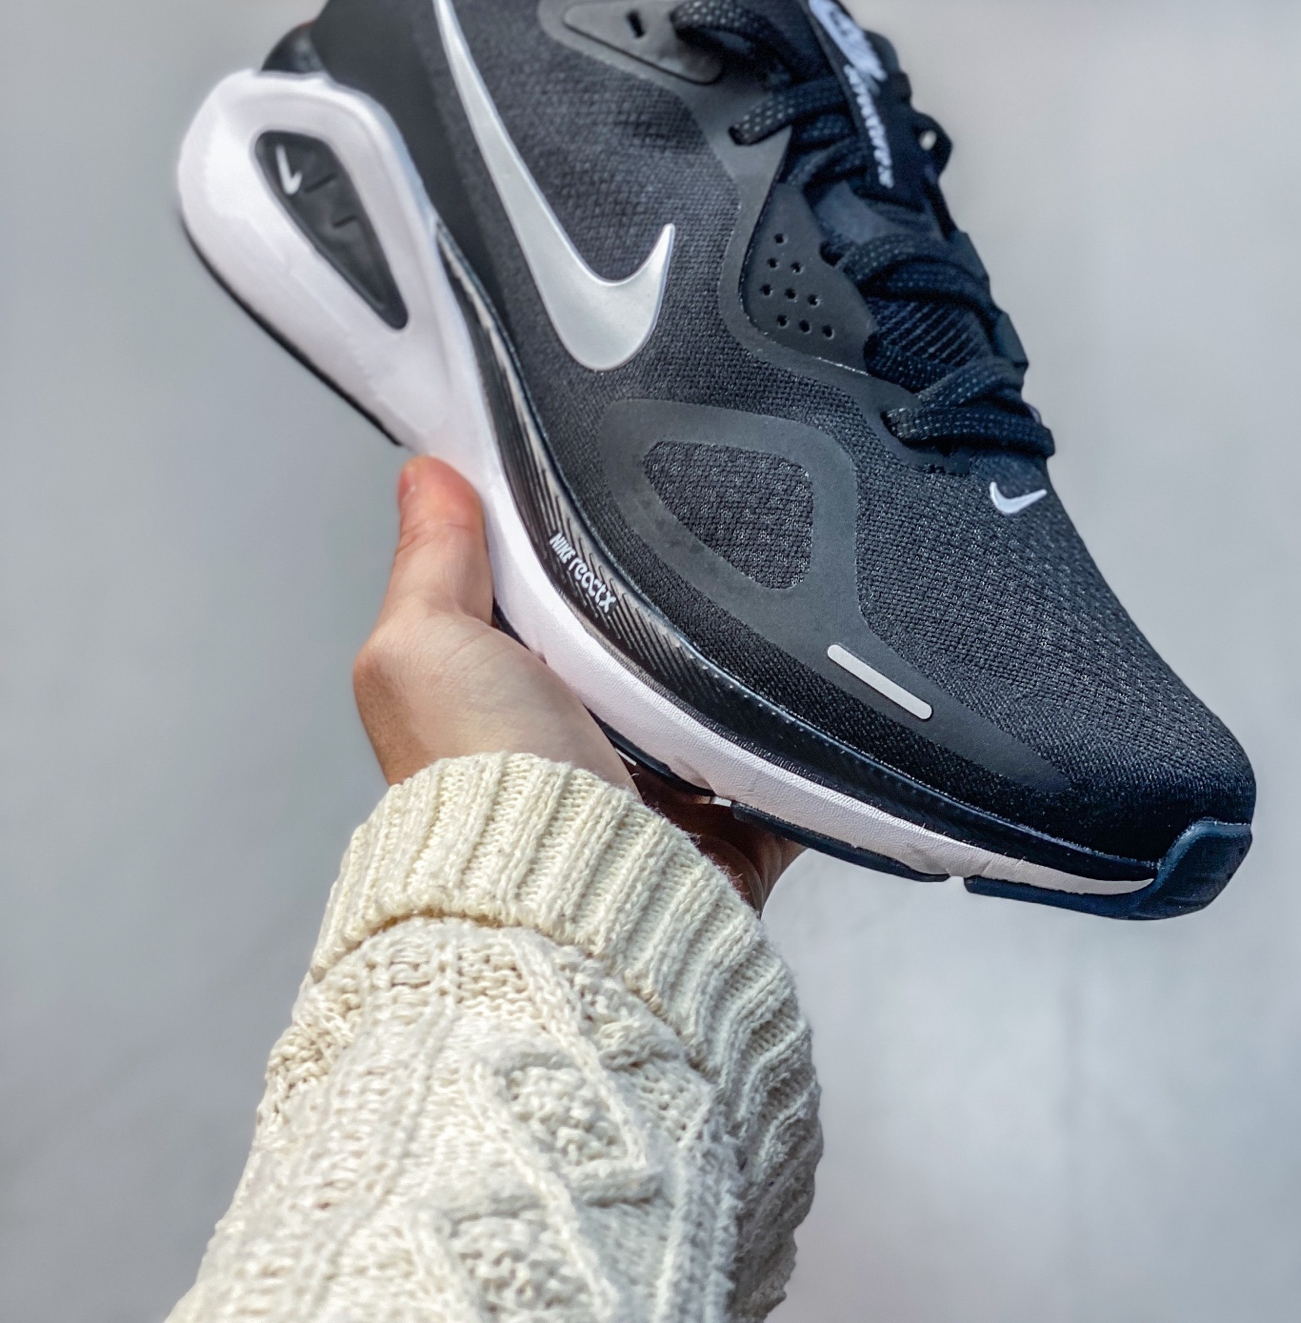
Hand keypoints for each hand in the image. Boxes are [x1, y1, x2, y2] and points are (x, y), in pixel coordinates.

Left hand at [354, 457, 799, 908]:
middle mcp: (571, 735)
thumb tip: (425, 475)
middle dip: (661, 595)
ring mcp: (655, 781)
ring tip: (744, 609)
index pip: (537, 585)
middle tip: (683, 550)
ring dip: (728, 658)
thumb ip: (431, 561)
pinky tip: (798, 690)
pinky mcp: (726, 821)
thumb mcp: (423, 646)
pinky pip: (780, 758)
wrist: (571, 903)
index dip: (561, 536)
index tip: (598, 483)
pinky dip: (794, 732)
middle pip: (634, 630)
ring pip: (711, 687)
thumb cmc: (484, 786)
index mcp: (497, 687)